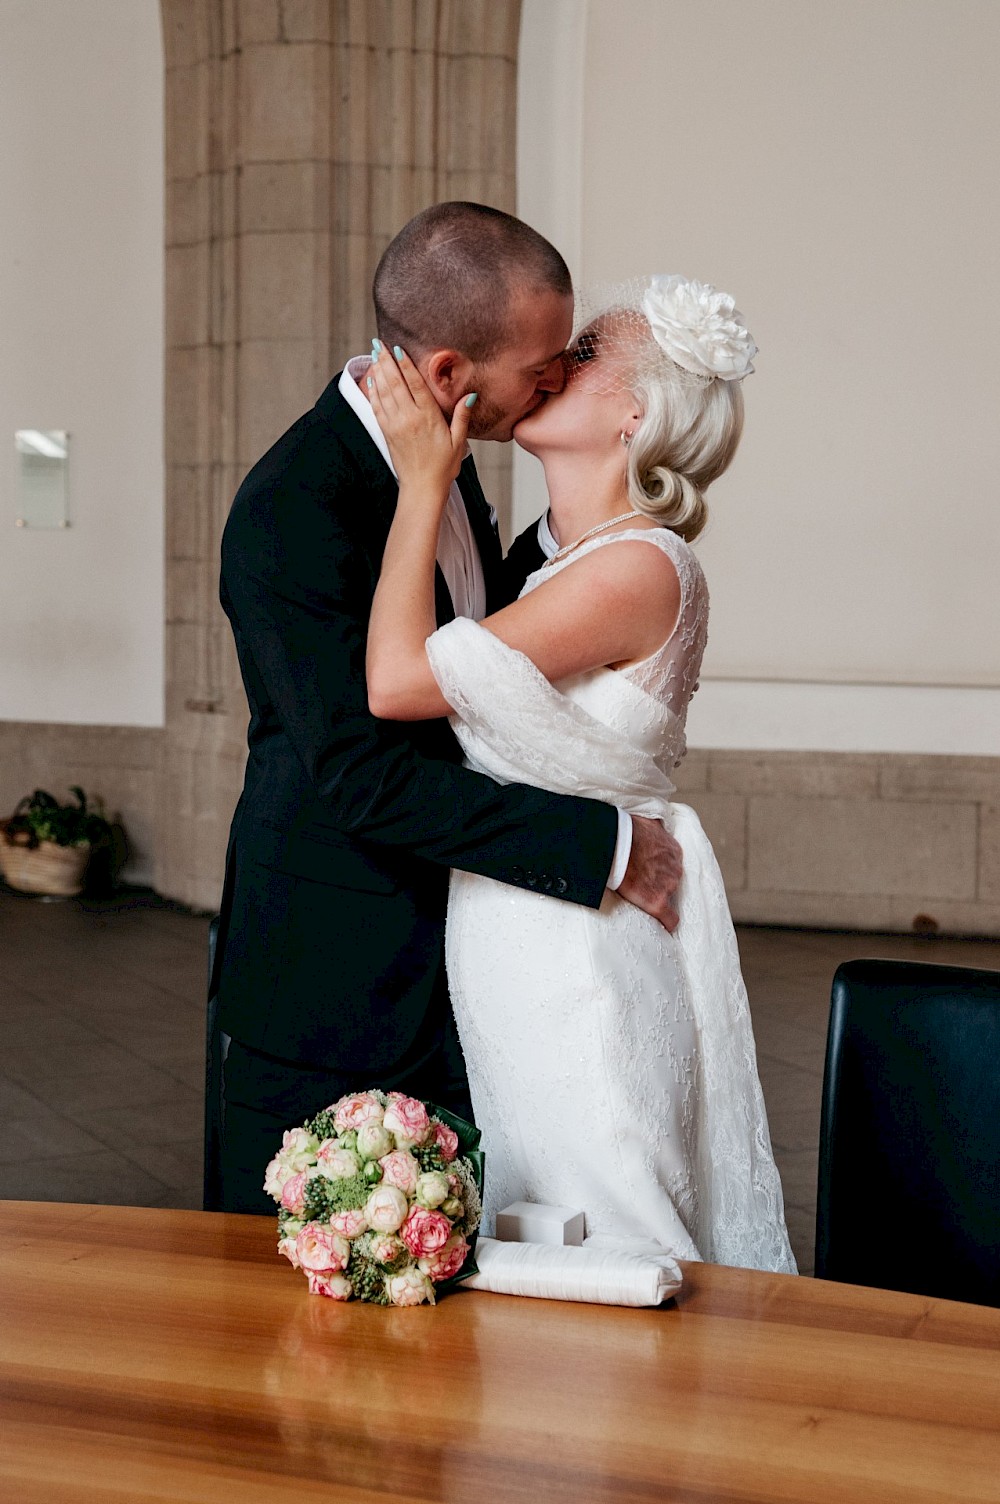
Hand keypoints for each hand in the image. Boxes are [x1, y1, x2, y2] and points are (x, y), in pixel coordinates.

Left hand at [367, 343, 476, 501]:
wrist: (422, 489)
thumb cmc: (443, 467)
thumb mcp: (458, 441)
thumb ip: (462, 416)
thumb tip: (470, 396)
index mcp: (428, 417)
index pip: (414, 384)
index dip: (405, 365)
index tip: (398, 349)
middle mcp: (409, 418)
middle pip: (395, 383)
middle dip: (386, 362)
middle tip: (380, 344)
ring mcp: (395, 425)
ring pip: (383, 392)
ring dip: (378, 372)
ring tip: (375, 355)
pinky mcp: (387, 433)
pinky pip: (377, 407)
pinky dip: (373, 391)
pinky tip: (372, 380)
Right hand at [617, 815, 682, 931]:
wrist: (616, 844)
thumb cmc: (626, 831)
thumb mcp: (647, 822)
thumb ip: (655, 827)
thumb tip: (654, 824)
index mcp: (673, 850)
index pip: (673, 865)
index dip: (662, 871)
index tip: (653, 874)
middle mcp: (676, 868)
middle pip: (672, 881)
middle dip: (660, 883)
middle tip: (643, 884)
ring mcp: (668, 886)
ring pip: (669, 897)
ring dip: (658, 898)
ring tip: (642, 898)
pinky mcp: (657, 902)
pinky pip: (670, 919)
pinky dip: (667, 923)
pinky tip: (664, 927)